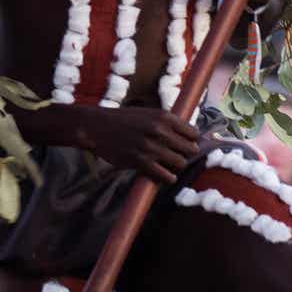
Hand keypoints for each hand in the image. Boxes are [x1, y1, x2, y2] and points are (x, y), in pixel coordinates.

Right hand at [77, 105, 200, 182]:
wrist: (97, 127)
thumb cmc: (123, 119)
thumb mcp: (149, 113)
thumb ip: (167, 123)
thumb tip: (188, 134)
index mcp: (164, 117)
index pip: (193, 133)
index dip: (191, 140)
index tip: (187, 144)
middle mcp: (160, 131)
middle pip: (191, 149)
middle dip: (186, 154)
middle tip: (178, 156)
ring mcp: (151, 148)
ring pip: (180, 163)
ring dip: (177, 166)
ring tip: (170, 166)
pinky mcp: (141, 162)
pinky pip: (166, 176)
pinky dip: (168, 178)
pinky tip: (165, 175)